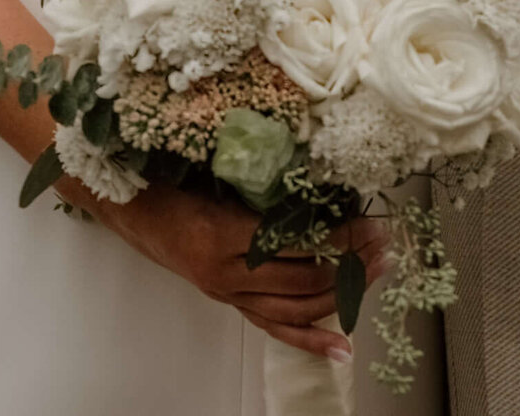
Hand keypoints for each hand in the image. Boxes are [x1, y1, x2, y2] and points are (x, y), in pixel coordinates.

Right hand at [83, 180, 388, 360]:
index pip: (294, 245)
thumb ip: (263, 176)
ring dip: (340, 295)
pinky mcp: (230, 303)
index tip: (369, 223)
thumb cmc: (175, 183)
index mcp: (224, 235)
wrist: (136, 212)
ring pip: (293, 308)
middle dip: (348, 266)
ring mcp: (229, 294)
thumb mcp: (217, 171)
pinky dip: (310, 339)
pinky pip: (275, 327)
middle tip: (383, 246)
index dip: (336, 238)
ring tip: (375, 275)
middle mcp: (227, 274)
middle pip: (300, 280)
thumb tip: (322, 173)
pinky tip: (341, 346)